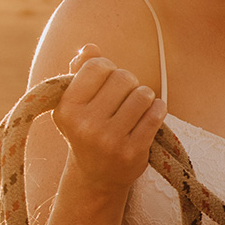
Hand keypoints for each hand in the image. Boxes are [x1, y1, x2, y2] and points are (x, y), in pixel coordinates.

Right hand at [53, 44, 166, 195]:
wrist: (96, 176)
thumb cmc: (87, 130)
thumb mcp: (75, 104)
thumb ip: (80, 72)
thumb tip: (90, 48)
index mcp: (67, 108)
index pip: (96, 66)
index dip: (107, 67)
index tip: (107, 80)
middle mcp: (86, 125)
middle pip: (123, 77)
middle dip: (129, 82)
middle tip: (124, 95)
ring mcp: (110, 140)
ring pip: (142, 94)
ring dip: (144, 97)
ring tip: (136, 107)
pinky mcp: (133, 151)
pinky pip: (156, 113)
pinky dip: (158, 109)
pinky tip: (151, 114)